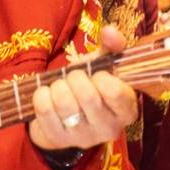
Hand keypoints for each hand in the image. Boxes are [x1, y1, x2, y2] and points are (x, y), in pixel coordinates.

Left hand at [29, 25, 137, 150]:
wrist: (66, 116)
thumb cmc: (90, 85)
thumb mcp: (104, 65)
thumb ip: (112, 46)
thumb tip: (110, 30)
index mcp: (126, 110)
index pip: (116, 93)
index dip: (102, 77)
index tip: (96, 74)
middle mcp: (109, 128)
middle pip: (88, 97)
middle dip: (75, 78)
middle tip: (73, 76)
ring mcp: (83, 137)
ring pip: (65, 104)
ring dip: (58, 86)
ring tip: (60, 85)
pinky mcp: (59, 139)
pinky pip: (45, 110)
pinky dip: (42, 95)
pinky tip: (47, 94)